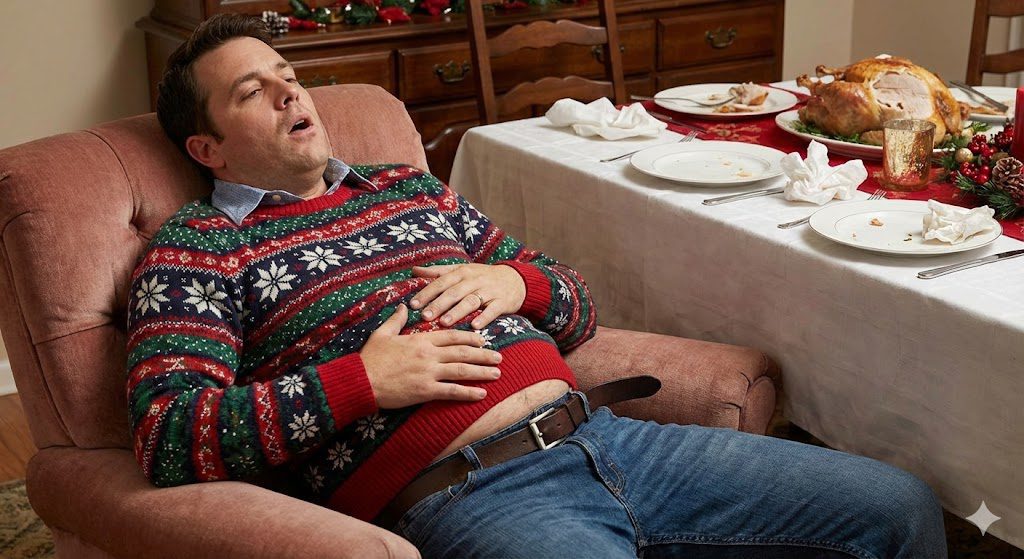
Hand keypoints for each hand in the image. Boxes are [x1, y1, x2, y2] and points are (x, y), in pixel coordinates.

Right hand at [360, 304, 503, 408]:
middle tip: (499, 357)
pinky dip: (468, 392)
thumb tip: (402, 307)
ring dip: (482, 372)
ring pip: (462, 370)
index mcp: (420, 340)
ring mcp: (428, 373)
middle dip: (483, 355)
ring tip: (497, 373)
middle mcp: (429, 355)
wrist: (360, 380)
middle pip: (463, 352)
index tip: (483, 340)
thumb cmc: (369, 358)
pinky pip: (452, 391)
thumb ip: (395, 320)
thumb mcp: (382, 334)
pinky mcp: (425, 391)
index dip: (470, 338)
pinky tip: (482, 394)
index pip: (452, 336)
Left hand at [410, 263, 525, 328]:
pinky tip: (475, 326)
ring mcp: (489, 290)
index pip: (441, 282)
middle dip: (439, 304)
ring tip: (444, 323)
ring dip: (457, 312)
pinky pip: (492, 310)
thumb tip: (414, 270)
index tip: (413, 304)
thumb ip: (438, 271)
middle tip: (425, 316)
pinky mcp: (502, 301)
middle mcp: (474, 280)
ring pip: (471, 301)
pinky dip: (484, 318)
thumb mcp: (461, 270)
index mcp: (462, 272)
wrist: (515, 279)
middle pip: (454, 292)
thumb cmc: (482, 276)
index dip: (427, 292)